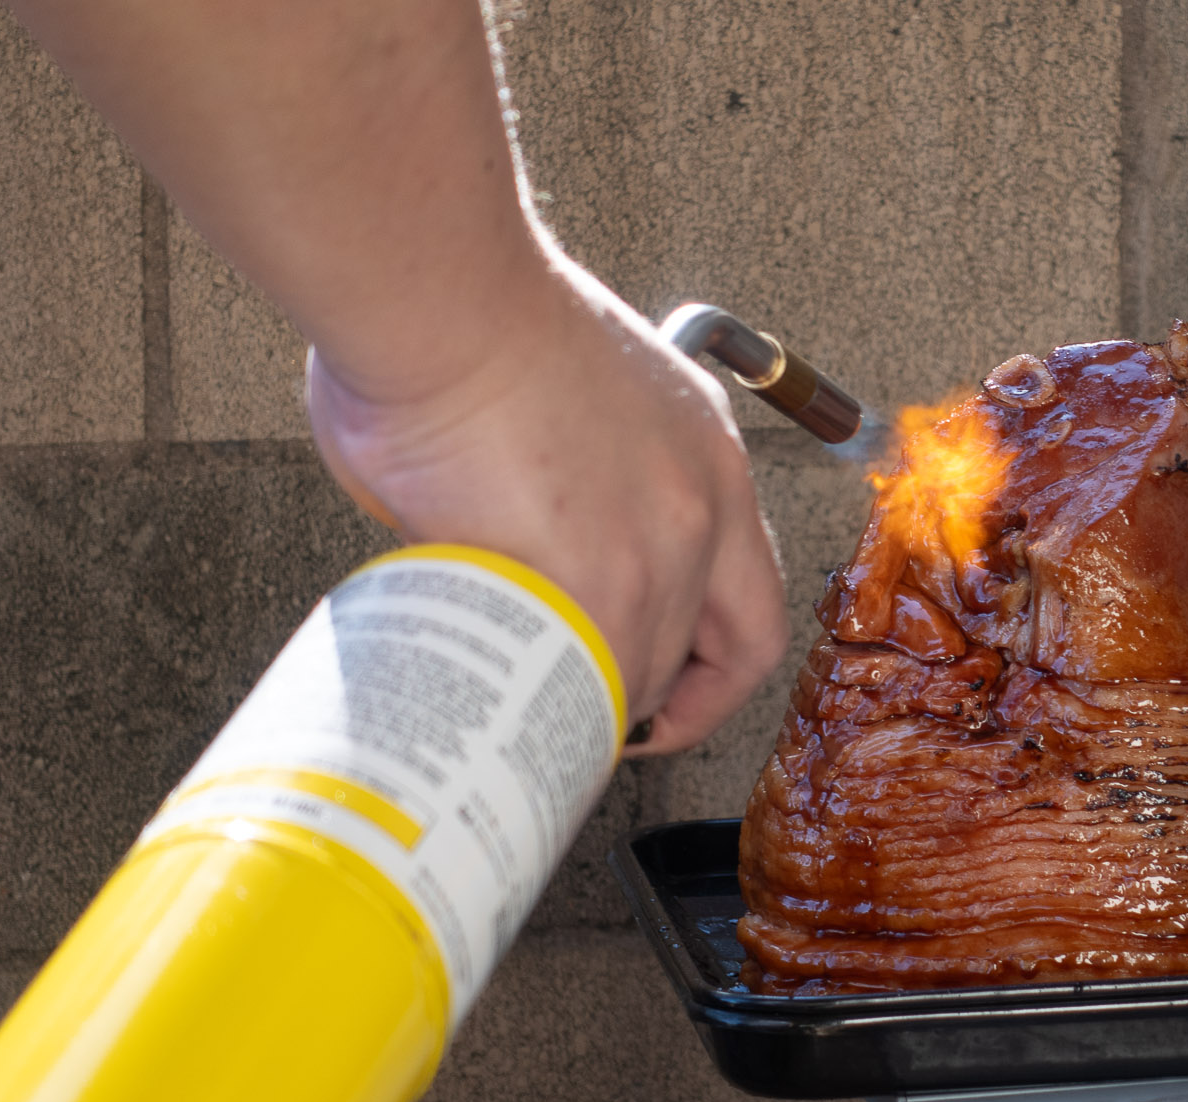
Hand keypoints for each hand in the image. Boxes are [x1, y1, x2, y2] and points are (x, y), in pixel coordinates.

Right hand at [307, 255, 788, 754]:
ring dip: (583, 712)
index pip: (751, 609)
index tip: (667, 705)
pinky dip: (541, 715)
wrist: (436, 288)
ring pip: (637, 681)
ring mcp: (653, 551)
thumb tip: (502, 535)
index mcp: (706, 458)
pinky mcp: (588, 579)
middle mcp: (702, 508)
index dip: (711, 678)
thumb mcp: (576, 398)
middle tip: (580, 727)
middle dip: (641, 705)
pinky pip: (577, 685)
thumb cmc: (468, 314)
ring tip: (520, 724)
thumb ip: (570, 479)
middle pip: (700, 659)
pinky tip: (497, 719)